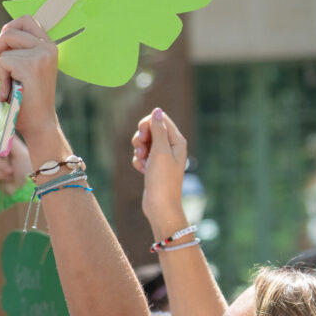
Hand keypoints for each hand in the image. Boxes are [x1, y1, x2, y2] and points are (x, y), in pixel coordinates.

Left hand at [0, 18, 58, 143]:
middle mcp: (48, 47)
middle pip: (11, 29)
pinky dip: (0, 79)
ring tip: (7, 87)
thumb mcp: (23, 72)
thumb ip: (16, 54)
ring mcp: (41, 54)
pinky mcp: (31, 65)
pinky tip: (9, 93)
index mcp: (48, 46)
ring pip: (4, 48)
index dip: (8, 29)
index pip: (26, 20)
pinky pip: (2, 63)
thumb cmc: (28, 101)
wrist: (39, 124)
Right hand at [0, 117, 32, 196]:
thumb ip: (6, 139)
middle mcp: (5, 153)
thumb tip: (0, 124)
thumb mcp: (19, 152)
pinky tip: (7, 178)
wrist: (28, 190)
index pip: (1, 131)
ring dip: (0, 164)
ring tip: (11, 171)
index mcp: (13, 145)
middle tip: (7, 154)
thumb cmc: (28, 170)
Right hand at [132, 108, 188, 224]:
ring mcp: (162, 157)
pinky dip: (139, 161)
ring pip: (144, 143)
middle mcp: (171, 146)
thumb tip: (157, 110)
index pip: (160, 119)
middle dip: (141, 138)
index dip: (147, 125)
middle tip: (141, 151)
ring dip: (138, 151)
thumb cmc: (162, 179)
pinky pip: (142, 156)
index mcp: (176, 140)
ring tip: (142, 162)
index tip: (142, 137)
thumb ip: (158, 130)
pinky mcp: (154, 166)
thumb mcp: (160, 151)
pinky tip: (142, 171)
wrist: (160, 205)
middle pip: (150, 130)